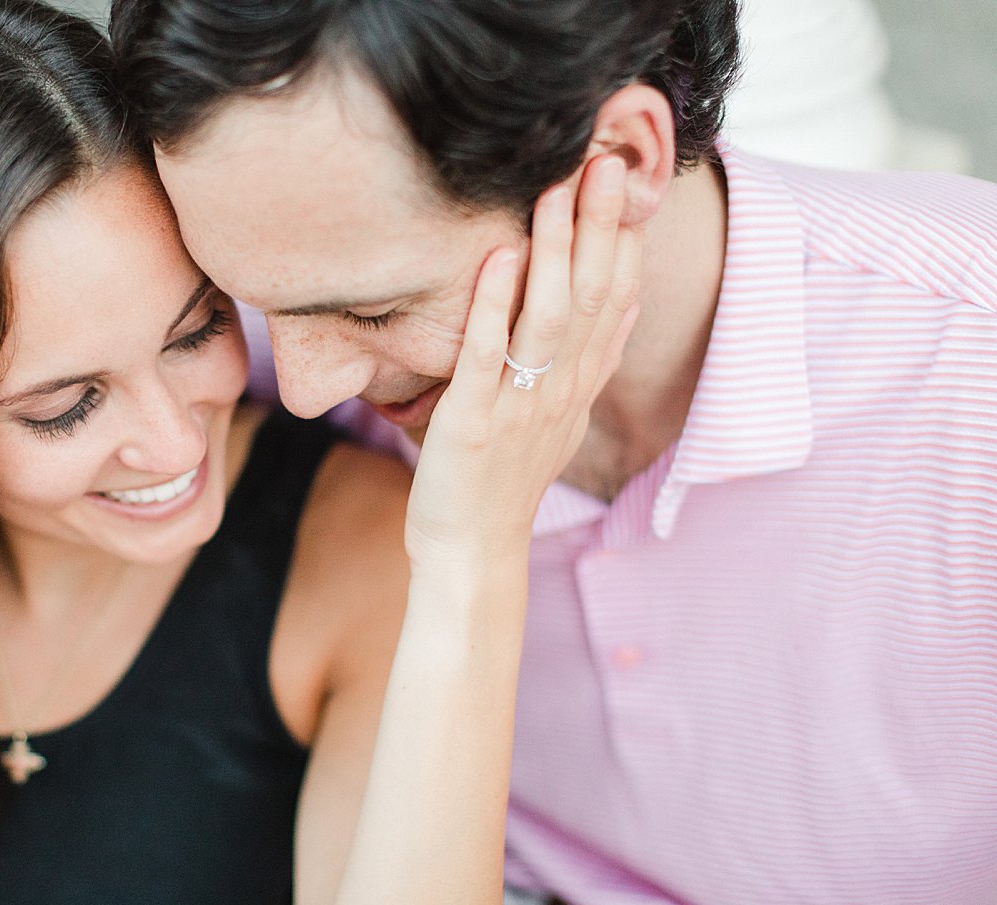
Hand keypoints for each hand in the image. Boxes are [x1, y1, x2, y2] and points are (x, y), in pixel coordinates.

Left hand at [405, 155, 641, 567]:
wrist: (472, 551)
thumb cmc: (504, 480)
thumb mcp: (558, 418)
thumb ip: (584, 362)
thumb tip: (617, 307)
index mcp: (580, 386)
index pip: (619, 301)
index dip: (624, 239)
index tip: (626, 179)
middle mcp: (561, 390)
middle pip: (595, 296)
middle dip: (600, 227)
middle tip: (603, 161)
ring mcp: (520, 405)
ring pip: (550, 317)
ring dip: (556, 251)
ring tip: (556, 192)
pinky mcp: (473, 422)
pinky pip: (487, 356)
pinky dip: (494, 306)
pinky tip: (499, 259)